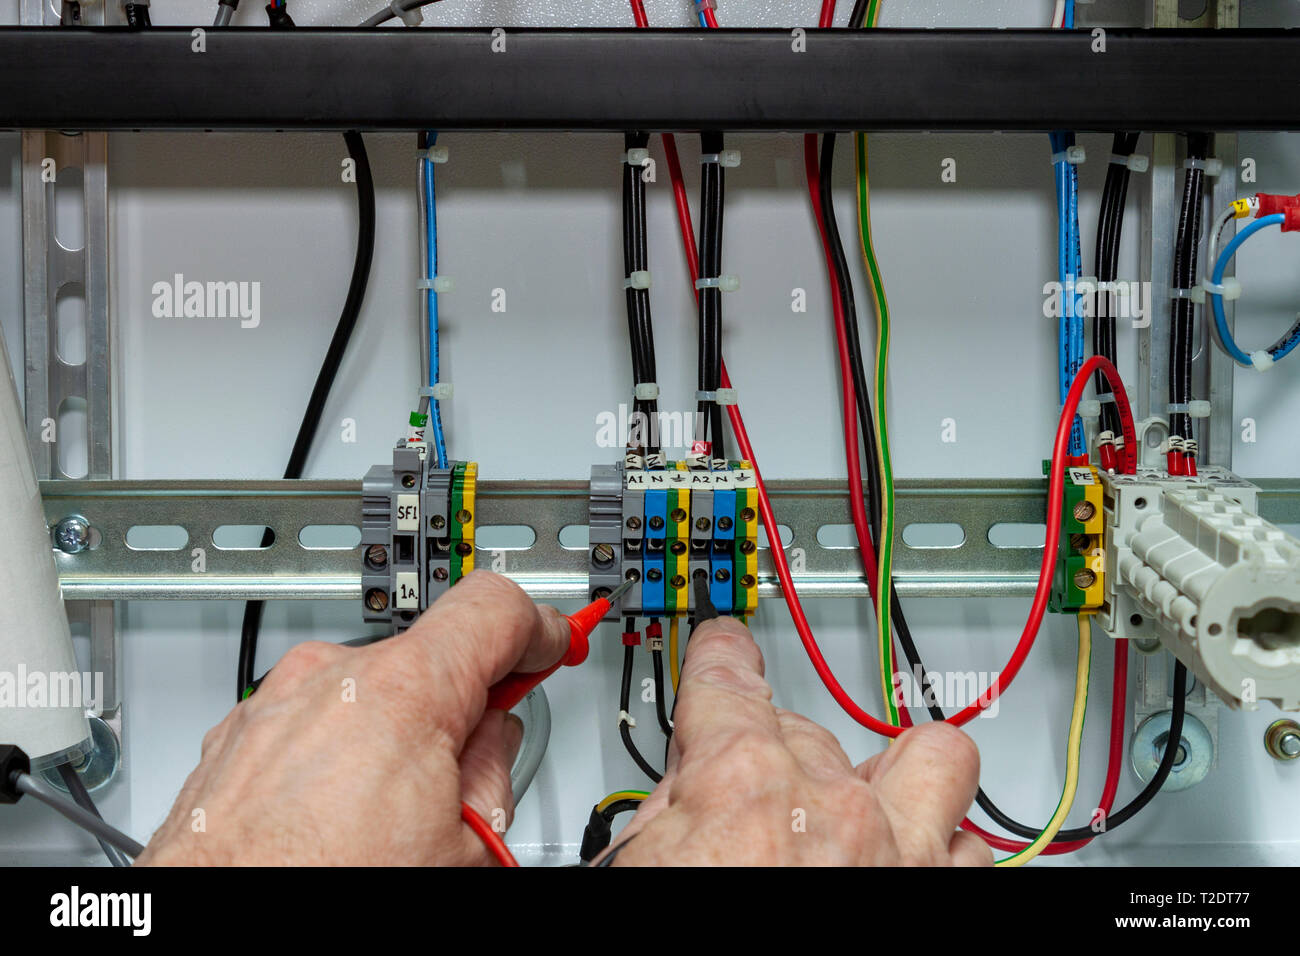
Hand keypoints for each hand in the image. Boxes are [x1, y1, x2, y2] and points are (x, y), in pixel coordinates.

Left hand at [136, 570, 569, 864]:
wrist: (225, 937)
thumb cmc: (324, 893)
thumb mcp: (465, 849)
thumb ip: (492, 770)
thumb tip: (492, 743)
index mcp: (402, 692)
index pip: (493, 608)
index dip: (535, 628)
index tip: (547, 645)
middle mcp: (328, 679)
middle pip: (428, 657)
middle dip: (458, 707)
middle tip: (469, 775)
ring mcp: (272, 707)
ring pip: (364, 693)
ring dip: (391, 737)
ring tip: (388, 822)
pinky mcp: (235, 741)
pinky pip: (310, 724)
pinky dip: (335, 756)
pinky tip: (336, 826)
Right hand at [599, 616, 991, 865]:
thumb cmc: (690, 949)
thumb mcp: (637, 873)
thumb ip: (665, 816)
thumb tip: (681, 796)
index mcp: (740, 783)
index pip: (727, 681)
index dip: (721, 658)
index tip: (726, 651)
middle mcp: (832, 803)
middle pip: (811, 725)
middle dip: (784, 748)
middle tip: (760, 789)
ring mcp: (898, 851)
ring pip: (934, 759)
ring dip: (903, 776)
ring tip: (875, 799)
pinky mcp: (942, 898)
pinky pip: (968, 847)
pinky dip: (942, 849)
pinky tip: (914, 862)